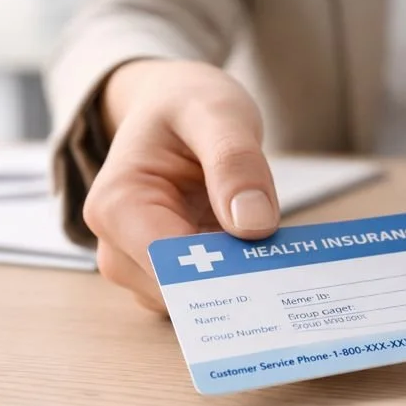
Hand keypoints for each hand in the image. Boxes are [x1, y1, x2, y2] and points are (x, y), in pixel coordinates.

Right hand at [83, 59, 279, 312]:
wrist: (172, 105)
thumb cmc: (185, 104)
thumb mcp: (217, 113)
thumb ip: (235, 163)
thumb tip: (253, 225)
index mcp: (117, 206)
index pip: (169, 265)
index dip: (221, 276)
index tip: (272, 276)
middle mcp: (118, 247)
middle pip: (181, 292)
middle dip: (235, 283)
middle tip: (288, 269)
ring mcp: (140, 266)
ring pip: (196, 301)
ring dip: (239, 284)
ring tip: (278, 259)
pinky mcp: (167, 272)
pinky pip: (205, 292)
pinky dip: (237, 280)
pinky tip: (264, 260)